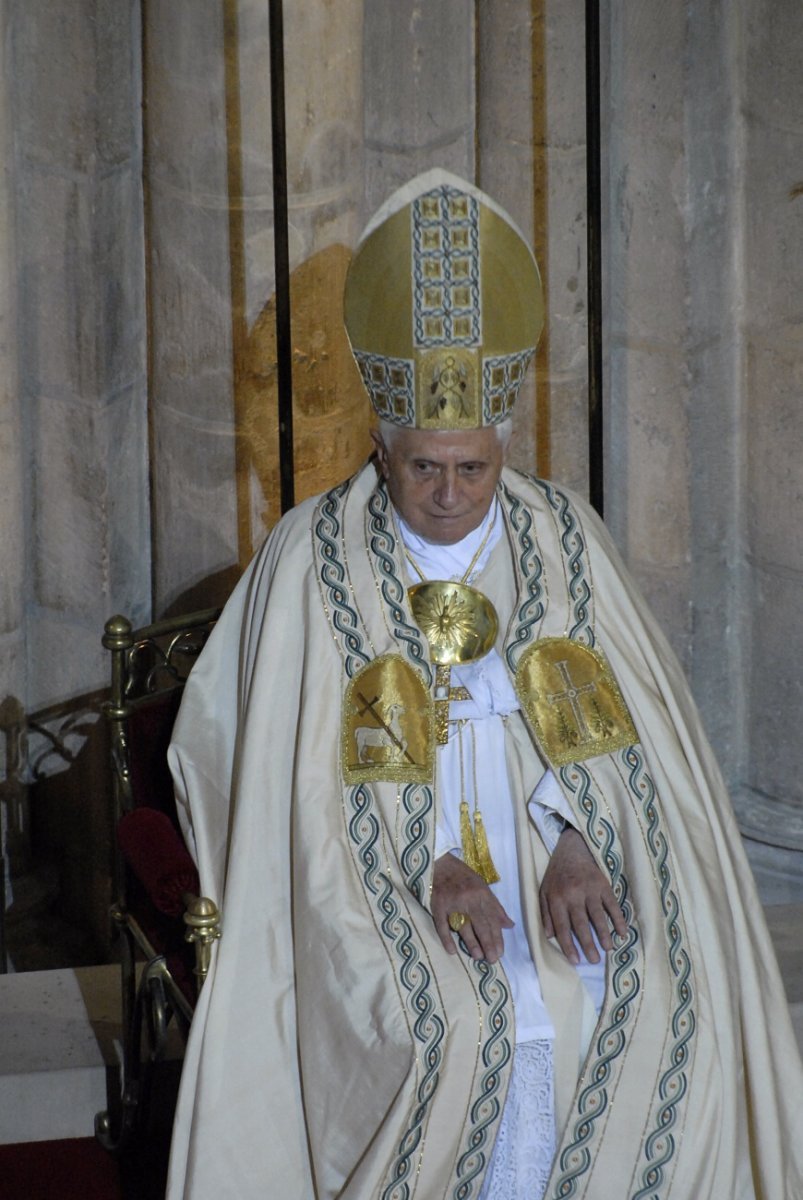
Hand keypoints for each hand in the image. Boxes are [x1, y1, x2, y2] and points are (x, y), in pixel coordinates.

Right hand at [431, 852, 513, 963]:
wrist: (438, 862)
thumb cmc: (462, 876)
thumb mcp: (482, 886)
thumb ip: (495, 906)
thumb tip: (509, 925)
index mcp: (481, 893)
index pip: (492, 918)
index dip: (497, 936)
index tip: (500, 952)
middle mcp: (468, 898)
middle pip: (480, 924)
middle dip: (488, 943)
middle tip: (492, 959)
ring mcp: (452, 903)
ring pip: (463, 926)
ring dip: (471, 943)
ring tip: (478, 957)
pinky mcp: (437, 906)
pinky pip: (442, 925)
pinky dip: (447, 938)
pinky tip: (452, 951)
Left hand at [539, 827, 627, 964]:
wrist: (572, 850)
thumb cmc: (556, 875)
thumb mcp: (544, 892)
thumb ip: (545, 914)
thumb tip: (548, 936)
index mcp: (557, 899)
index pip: (562, 926)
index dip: (568, 945)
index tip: (575, 960)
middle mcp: (573, 895)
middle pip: (581, 924)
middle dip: (588, 944)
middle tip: (595, 960)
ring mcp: (589, 890)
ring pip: (597, 916)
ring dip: (604, 934)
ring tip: (608, 949)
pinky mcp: (602, 885)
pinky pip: (612, 904)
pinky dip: (618, 919)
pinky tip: (622, 932)